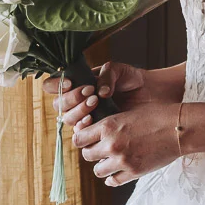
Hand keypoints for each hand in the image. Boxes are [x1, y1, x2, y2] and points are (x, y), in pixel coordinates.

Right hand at [48, 61, 174, 127]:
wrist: (150, 96)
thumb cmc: (133, 80)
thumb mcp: (119, 71)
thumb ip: (107, 75)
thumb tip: (99, 91)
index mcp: (78, 83)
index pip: (54, 85)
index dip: (56, 85)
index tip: (71, 82)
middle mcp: (77, 101)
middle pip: (59, 105)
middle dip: (72, 99)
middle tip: (90, 93)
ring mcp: (85, 116)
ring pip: (68, 118)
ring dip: (78, 111)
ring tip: (95, 102)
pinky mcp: (95, 131)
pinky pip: (80, 133)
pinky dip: (84, 126)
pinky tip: (94, 119)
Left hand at [71, 98, 183, 187]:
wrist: (178, 128)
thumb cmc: (156, 115)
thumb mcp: (128, 113)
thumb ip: (109, 124)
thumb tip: (94, 133)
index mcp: (108, 126)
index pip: (79, 139)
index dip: (82, 139)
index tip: (87, 139)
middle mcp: (112, 144)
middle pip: (87, 155)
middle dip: (91, 152)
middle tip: (99, 150)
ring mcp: (122, 160)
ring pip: (98, 171)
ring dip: (102, 166)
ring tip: (109, 161)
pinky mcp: (134, 172)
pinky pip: (113, 181)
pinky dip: (112, 178)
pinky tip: (116, 173)